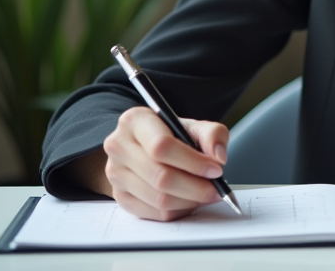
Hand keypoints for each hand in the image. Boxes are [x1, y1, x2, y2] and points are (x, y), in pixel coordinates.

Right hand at [100, 107, 230, 220]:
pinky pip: (155, 213)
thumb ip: (213, 134)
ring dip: (189, 201)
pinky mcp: (120, 197)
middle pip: (161, 177)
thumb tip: (218, 157)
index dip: (193, 162)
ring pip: (158, 199)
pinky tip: (189, 200)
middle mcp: (119, 146)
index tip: (216, 169)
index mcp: (135, 121)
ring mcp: (116, 174)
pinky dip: (178, 210)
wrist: (144, 147)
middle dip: (196, 187)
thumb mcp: (193, 126)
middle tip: (216, 189)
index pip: (162, 146)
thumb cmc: (170, 135)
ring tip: (205, 194)